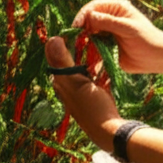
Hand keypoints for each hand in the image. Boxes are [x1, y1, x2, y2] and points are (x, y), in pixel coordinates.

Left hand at [45, 35, 122, 151]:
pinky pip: (92, 76)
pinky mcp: (93, 95)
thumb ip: (63, 62)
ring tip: (98, 44)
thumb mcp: (77, 82)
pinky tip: (105, 62)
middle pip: (70, 62)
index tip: (78, 30)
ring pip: (82, 68)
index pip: (57, 56)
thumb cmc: (93, 108)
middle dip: (78, 48)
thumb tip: (52, 38)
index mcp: (60, 83)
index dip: (65, 42)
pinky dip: (97, 67)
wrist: (110, 132)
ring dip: (88, 57)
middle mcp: (68, 87)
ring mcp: (81, 92)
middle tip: (90, 34)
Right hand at [72, 0, 162, 73]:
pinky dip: (88, 49)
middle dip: (81, 28)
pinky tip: (85, 54)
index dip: (84, 14)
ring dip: (83, 39)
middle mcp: (110, 19)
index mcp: (116, 9)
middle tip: (75, 38)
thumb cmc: (147, 39)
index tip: (77, 25)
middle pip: (88, 19)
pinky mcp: (106, 46)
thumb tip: (89, 16)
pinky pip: (93, 46)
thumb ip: (108, 22)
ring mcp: (107, 33)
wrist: (156, 58)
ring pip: (89, 33)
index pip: (94, 6)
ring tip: (78, 47)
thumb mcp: (128, 28)